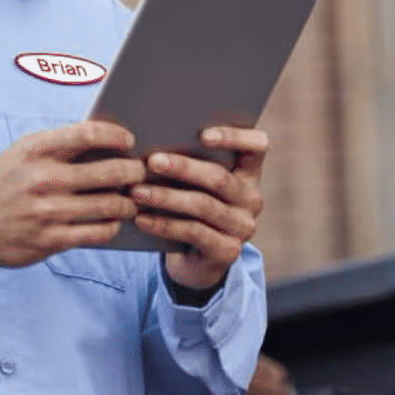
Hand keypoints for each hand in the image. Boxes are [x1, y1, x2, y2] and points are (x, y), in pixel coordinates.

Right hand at [0, 121, 147, 267]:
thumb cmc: (3, 183)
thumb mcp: (22, 153)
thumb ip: (59, 144)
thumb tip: (107, 138)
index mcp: (36, 149)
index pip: (90, 134)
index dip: (117, 136)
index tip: (129, 140)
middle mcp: (43, 178)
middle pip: (110, 172)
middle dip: (134, 171)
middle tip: (140, 172)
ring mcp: (49, 211)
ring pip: (111, 205)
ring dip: (128, 203)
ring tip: (130, 200)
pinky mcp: (52, 240)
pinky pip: (99, 232)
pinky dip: (113, 225)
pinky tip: (112, 220)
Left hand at [132, 126, 268, 290]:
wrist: (192, 259)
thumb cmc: (187, 207)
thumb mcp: (192, 183)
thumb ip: (187, 161)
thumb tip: (151, 140)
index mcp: (248, 172)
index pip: (257, 146)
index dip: (235, 137)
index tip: (203, 135)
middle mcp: (251, 199)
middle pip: (219, 178)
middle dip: (183, 168)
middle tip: (151, 161)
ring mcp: (242, 227)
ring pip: (203, 205)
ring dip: (166, 197)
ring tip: (136, 191)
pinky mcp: (227, 251)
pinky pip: (193, 232)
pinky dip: (163, 225)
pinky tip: (141, 219)